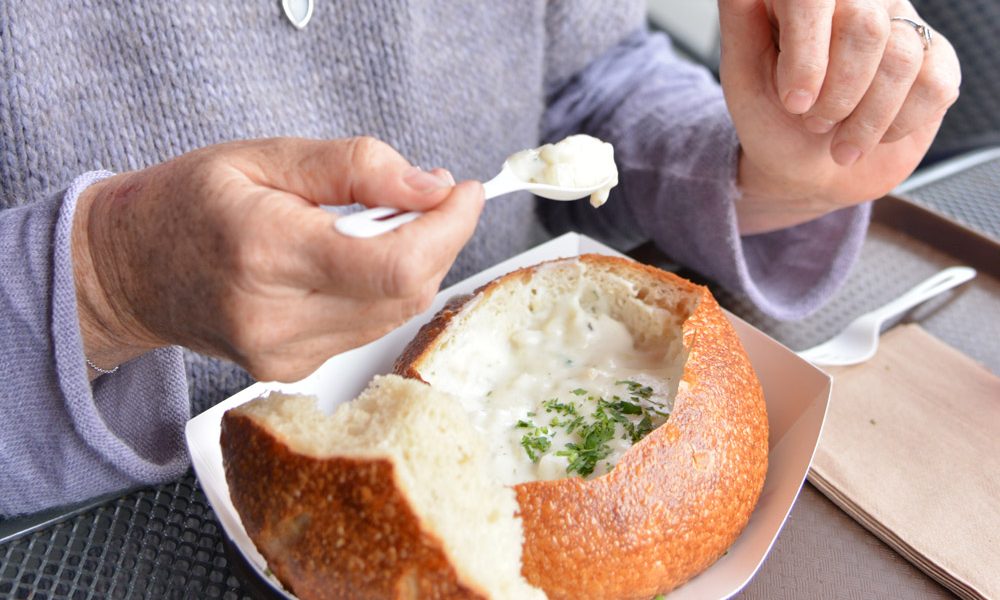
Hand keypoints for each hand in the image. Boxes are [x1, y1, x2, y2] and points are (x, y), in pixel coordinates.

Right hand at [73, 137, 483, 381]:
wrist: (131, 270)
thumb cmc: (190, 202)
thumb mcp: (266, 156)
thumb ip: (357, 167)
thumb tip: (434, 187)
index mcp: (266, 252)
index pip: (394, 264)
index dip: (449, 229)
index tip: (464, 193)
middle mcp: (277, 319)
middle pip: (406, 292)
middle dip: (437, 241)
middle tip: (423, 199)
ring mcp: (284, 356)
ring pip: (396, 314)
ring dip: (412, 265)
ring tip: (374, 227)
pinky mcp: (293, 371)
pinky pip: (370, 330)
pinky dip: (382, 291)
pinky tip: (353, 263)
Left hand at [718, 0, 960, 233]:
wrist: (808, 170)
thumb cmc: (772, 120)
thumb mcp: (744, 80)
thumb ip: (742, 27)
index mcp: (808, 0)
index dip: (808, 53)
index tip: (795, 103)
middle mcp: (861, 0)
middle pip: (866, 26)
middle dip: (836, 94)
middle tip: (813, 122)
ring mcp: (904, 26)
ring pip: (902, 58)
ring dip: (865, 119)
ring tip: (839, 143)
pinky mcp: (937, 61)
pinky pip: (934, 85)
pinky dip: (898, 125)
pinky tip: (876, 134)